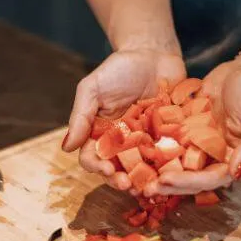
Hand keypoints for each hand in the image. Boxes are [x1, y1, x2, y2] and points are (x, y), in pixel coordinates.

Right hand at [63, 48, 184, 190]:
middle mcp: (122, 145)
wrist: (153, 53)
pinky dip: (171, 167)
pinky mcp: (170, 139)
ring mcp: (147, 144)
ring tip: (151, 186)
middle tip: (129, 185)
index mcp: (100, 135)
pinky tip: (174, 172)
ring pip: (144, 170)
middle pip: (118, 170)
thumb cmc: (119, 69)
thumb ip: (81, 116)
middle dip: (122, 180)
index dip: (97, 168)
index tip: (107, 170)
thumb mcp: (93, 88)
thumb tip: (66, 148)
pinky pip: (170, 157)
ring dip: (145, 181)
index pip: (93, 158)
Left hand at [144, 49, 240, 196]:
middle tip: (146, 185)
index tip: (167, 181)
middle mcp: (212, 157)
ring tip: (135, 175)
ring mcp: (197, 145)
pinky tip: (134, 147)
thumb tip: (236, 174)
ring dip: (158, 170)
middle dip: (168, 182)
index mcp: (231, 161)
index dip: (188, 183)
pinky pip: (168, 140)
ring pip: (175, 163)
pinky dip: (153, 146)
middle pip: (189, 177)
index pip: (209, 180)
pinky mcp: (184, 130)